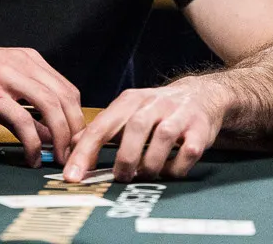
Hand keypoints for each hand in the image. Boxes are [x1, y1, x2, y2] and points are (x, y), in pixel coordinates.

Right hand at [0, 47, 83, 167]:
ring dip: (61, 137)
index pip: (67, 89)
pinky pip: (22, 120)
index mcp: (27, 58)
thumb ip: (27, 105)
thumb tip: (50, 136)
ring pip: (50, 107)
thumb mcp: (0, 83)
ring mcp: (5, 77)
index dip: (77, 118)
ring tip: (59, 159)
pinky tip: (32, 157)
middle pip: (65, 98)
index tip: (78, 142)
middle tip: (74, 155)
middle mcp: (21, 63)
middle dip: (75, 130)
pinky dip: (34, 142)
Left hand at [63, 82, 223, 183]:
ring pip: (163, 138)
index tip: (72, 176)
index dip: (85, 152)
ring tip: (144, 175)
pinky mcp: (200, 130)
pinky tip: (168, 171)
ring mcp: (179, 115)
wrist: (201, 95)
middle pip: (135, 127)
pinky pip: (188, 151)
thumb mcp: (127, 112)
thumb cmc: (156, 110)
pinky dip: (176, 167)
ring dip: (150, 163)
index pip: (101, 126)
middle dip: (125, 158)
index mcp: (130, 100)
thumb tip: (71, 147)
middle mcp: (154, 103)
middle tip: (121, 177)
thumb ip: (101, 129)